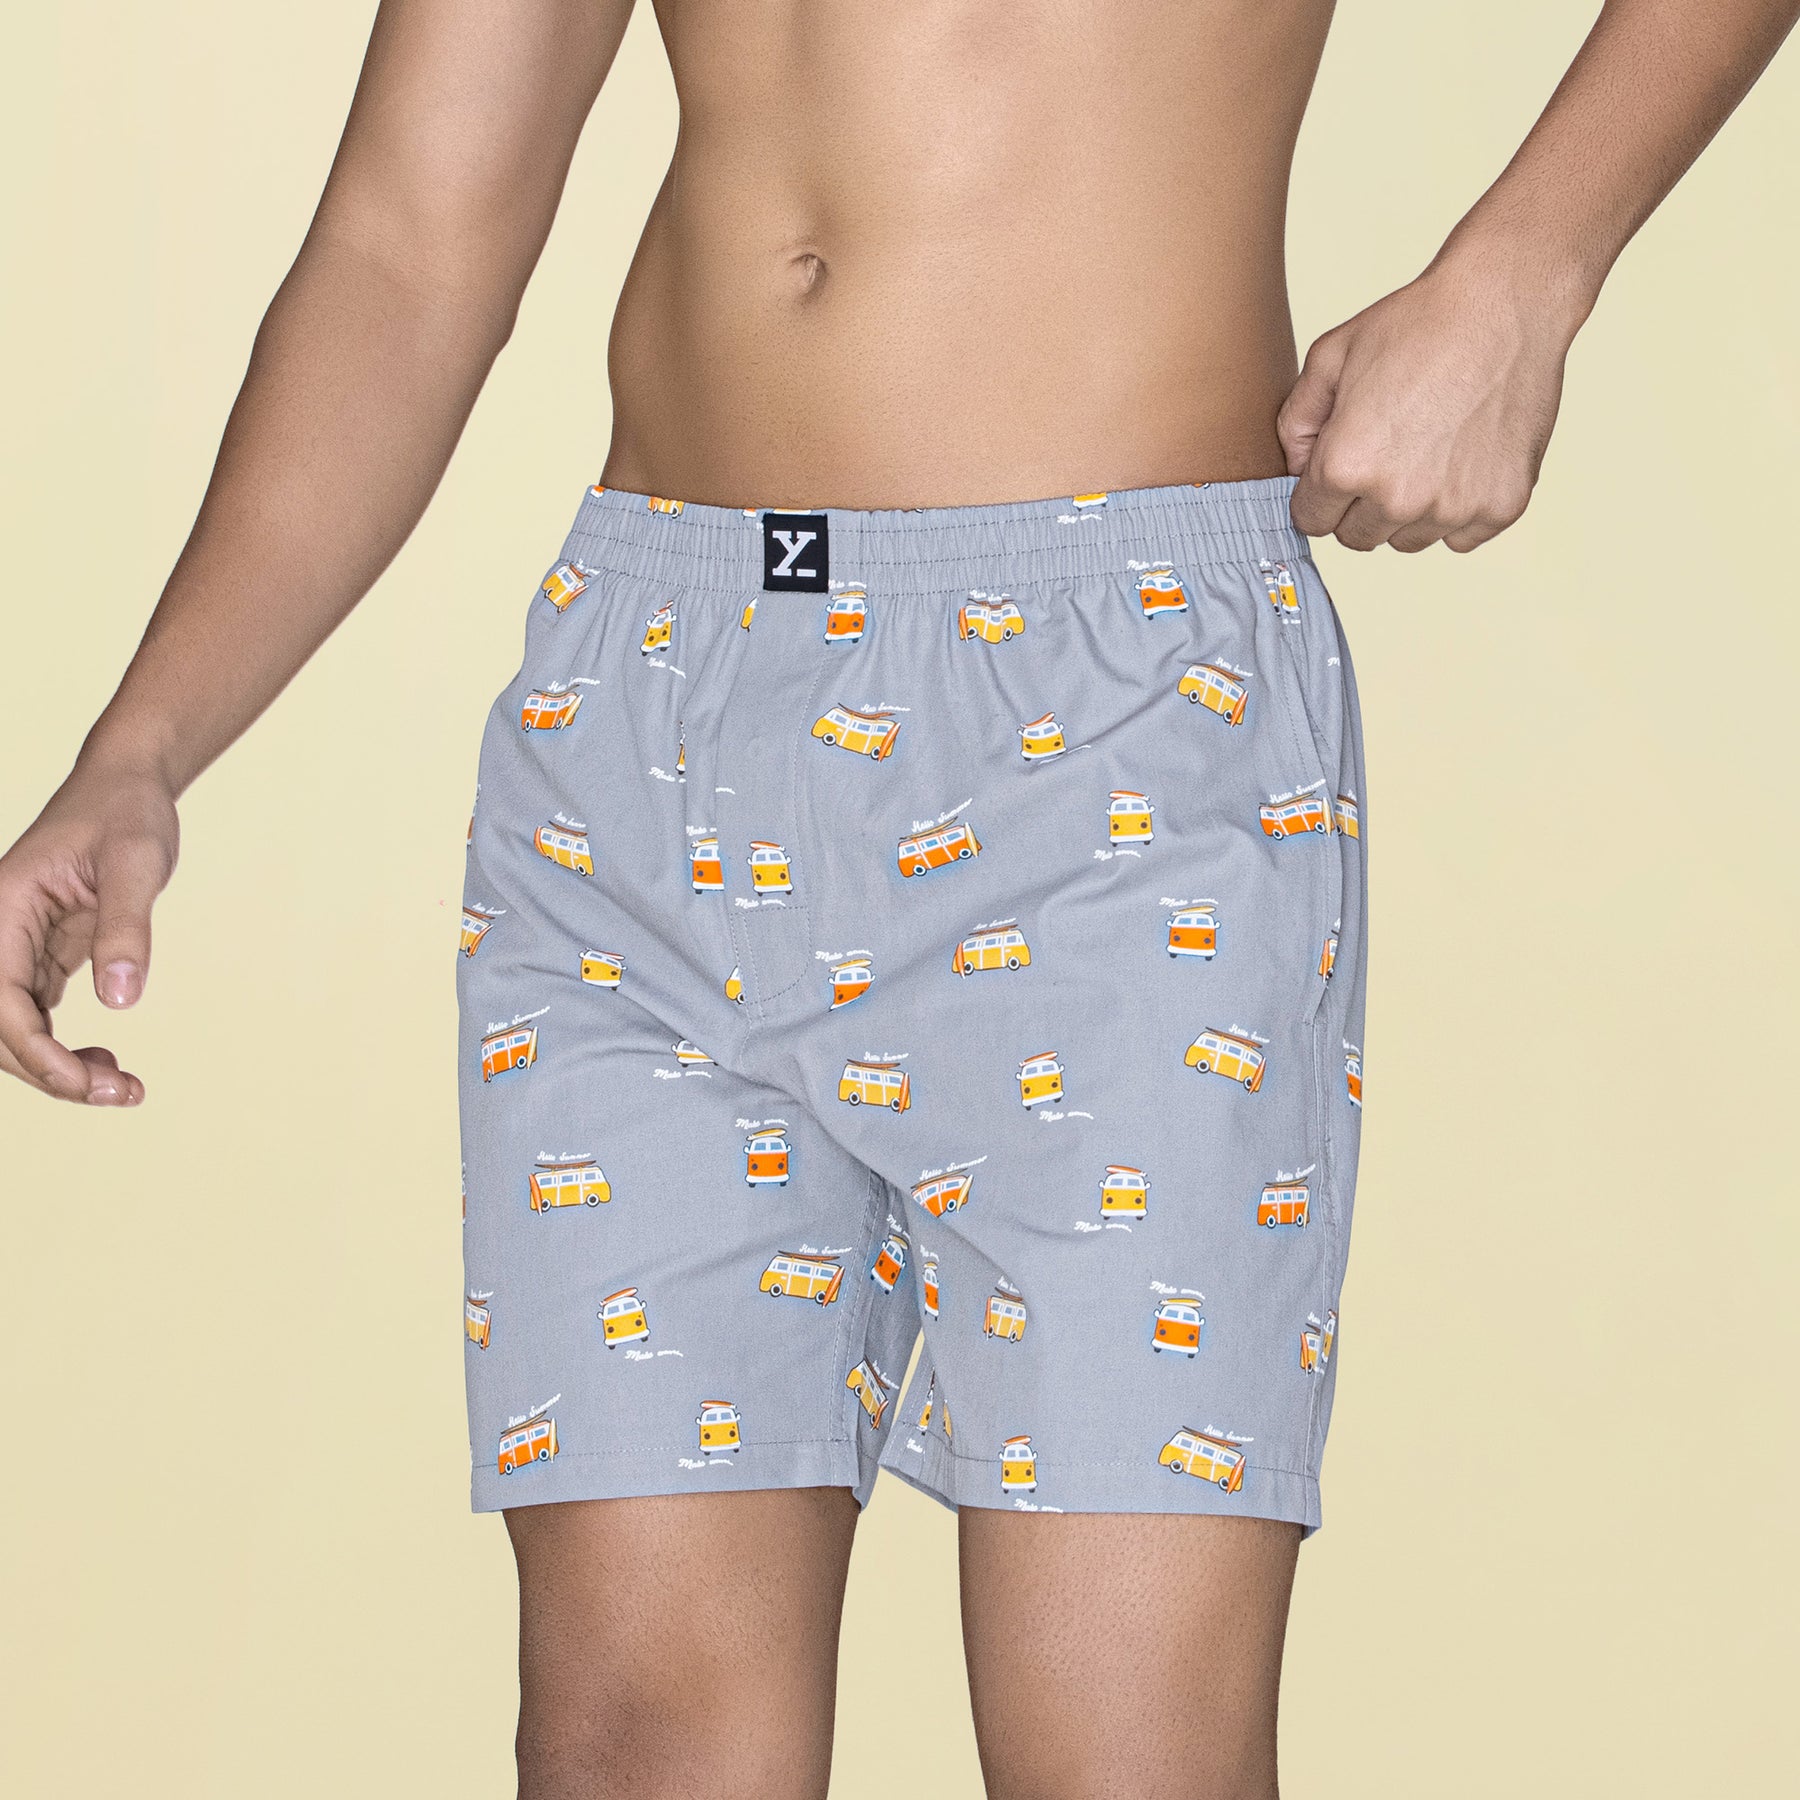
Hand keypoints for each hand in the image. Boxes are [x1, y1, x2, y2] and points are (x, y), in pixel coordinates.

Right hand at [0, 758, 178, 1104]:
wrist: (128, 785)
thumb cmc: (127, 813)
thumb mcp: (136, 861)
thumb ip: (125, 926)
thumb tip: (120, 1000)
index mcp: (1, 910)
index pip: (1, 1004)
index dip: (38, 1054)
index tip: (90, 1083)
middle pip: (0, 1029)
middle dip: (50, 1072)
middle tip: (122, 1093)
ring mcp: (15, 948)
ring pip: (15, 1030)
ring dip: (58, 1068)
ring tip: (124, 1088)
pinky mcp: (40, 955)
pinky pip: (35, 1017)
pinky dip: (65, 1048)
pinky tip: (109, 1062)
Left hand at [1279, 253, 1577, 553]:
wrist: (1504, 303)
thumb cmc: (1416, 324)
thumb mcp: (1329, 359)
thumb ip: (1294, 424)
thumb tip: (1296, 472)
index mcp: (1346, 468)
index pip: (1311, 520)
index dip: (1321, 491)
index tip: (1342, 463)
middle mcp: (1398, 499)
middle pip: (1357, 537)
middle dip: (1360, 503)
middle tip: (1388, 450)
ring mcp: (1454, 508)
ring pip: (1408, 540)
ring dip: (1409, 509)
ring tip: (1428, 448)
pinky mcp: (1501, 507)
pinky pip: (1460, 536)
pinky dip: (1459, 509)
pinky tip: (1463, 458)